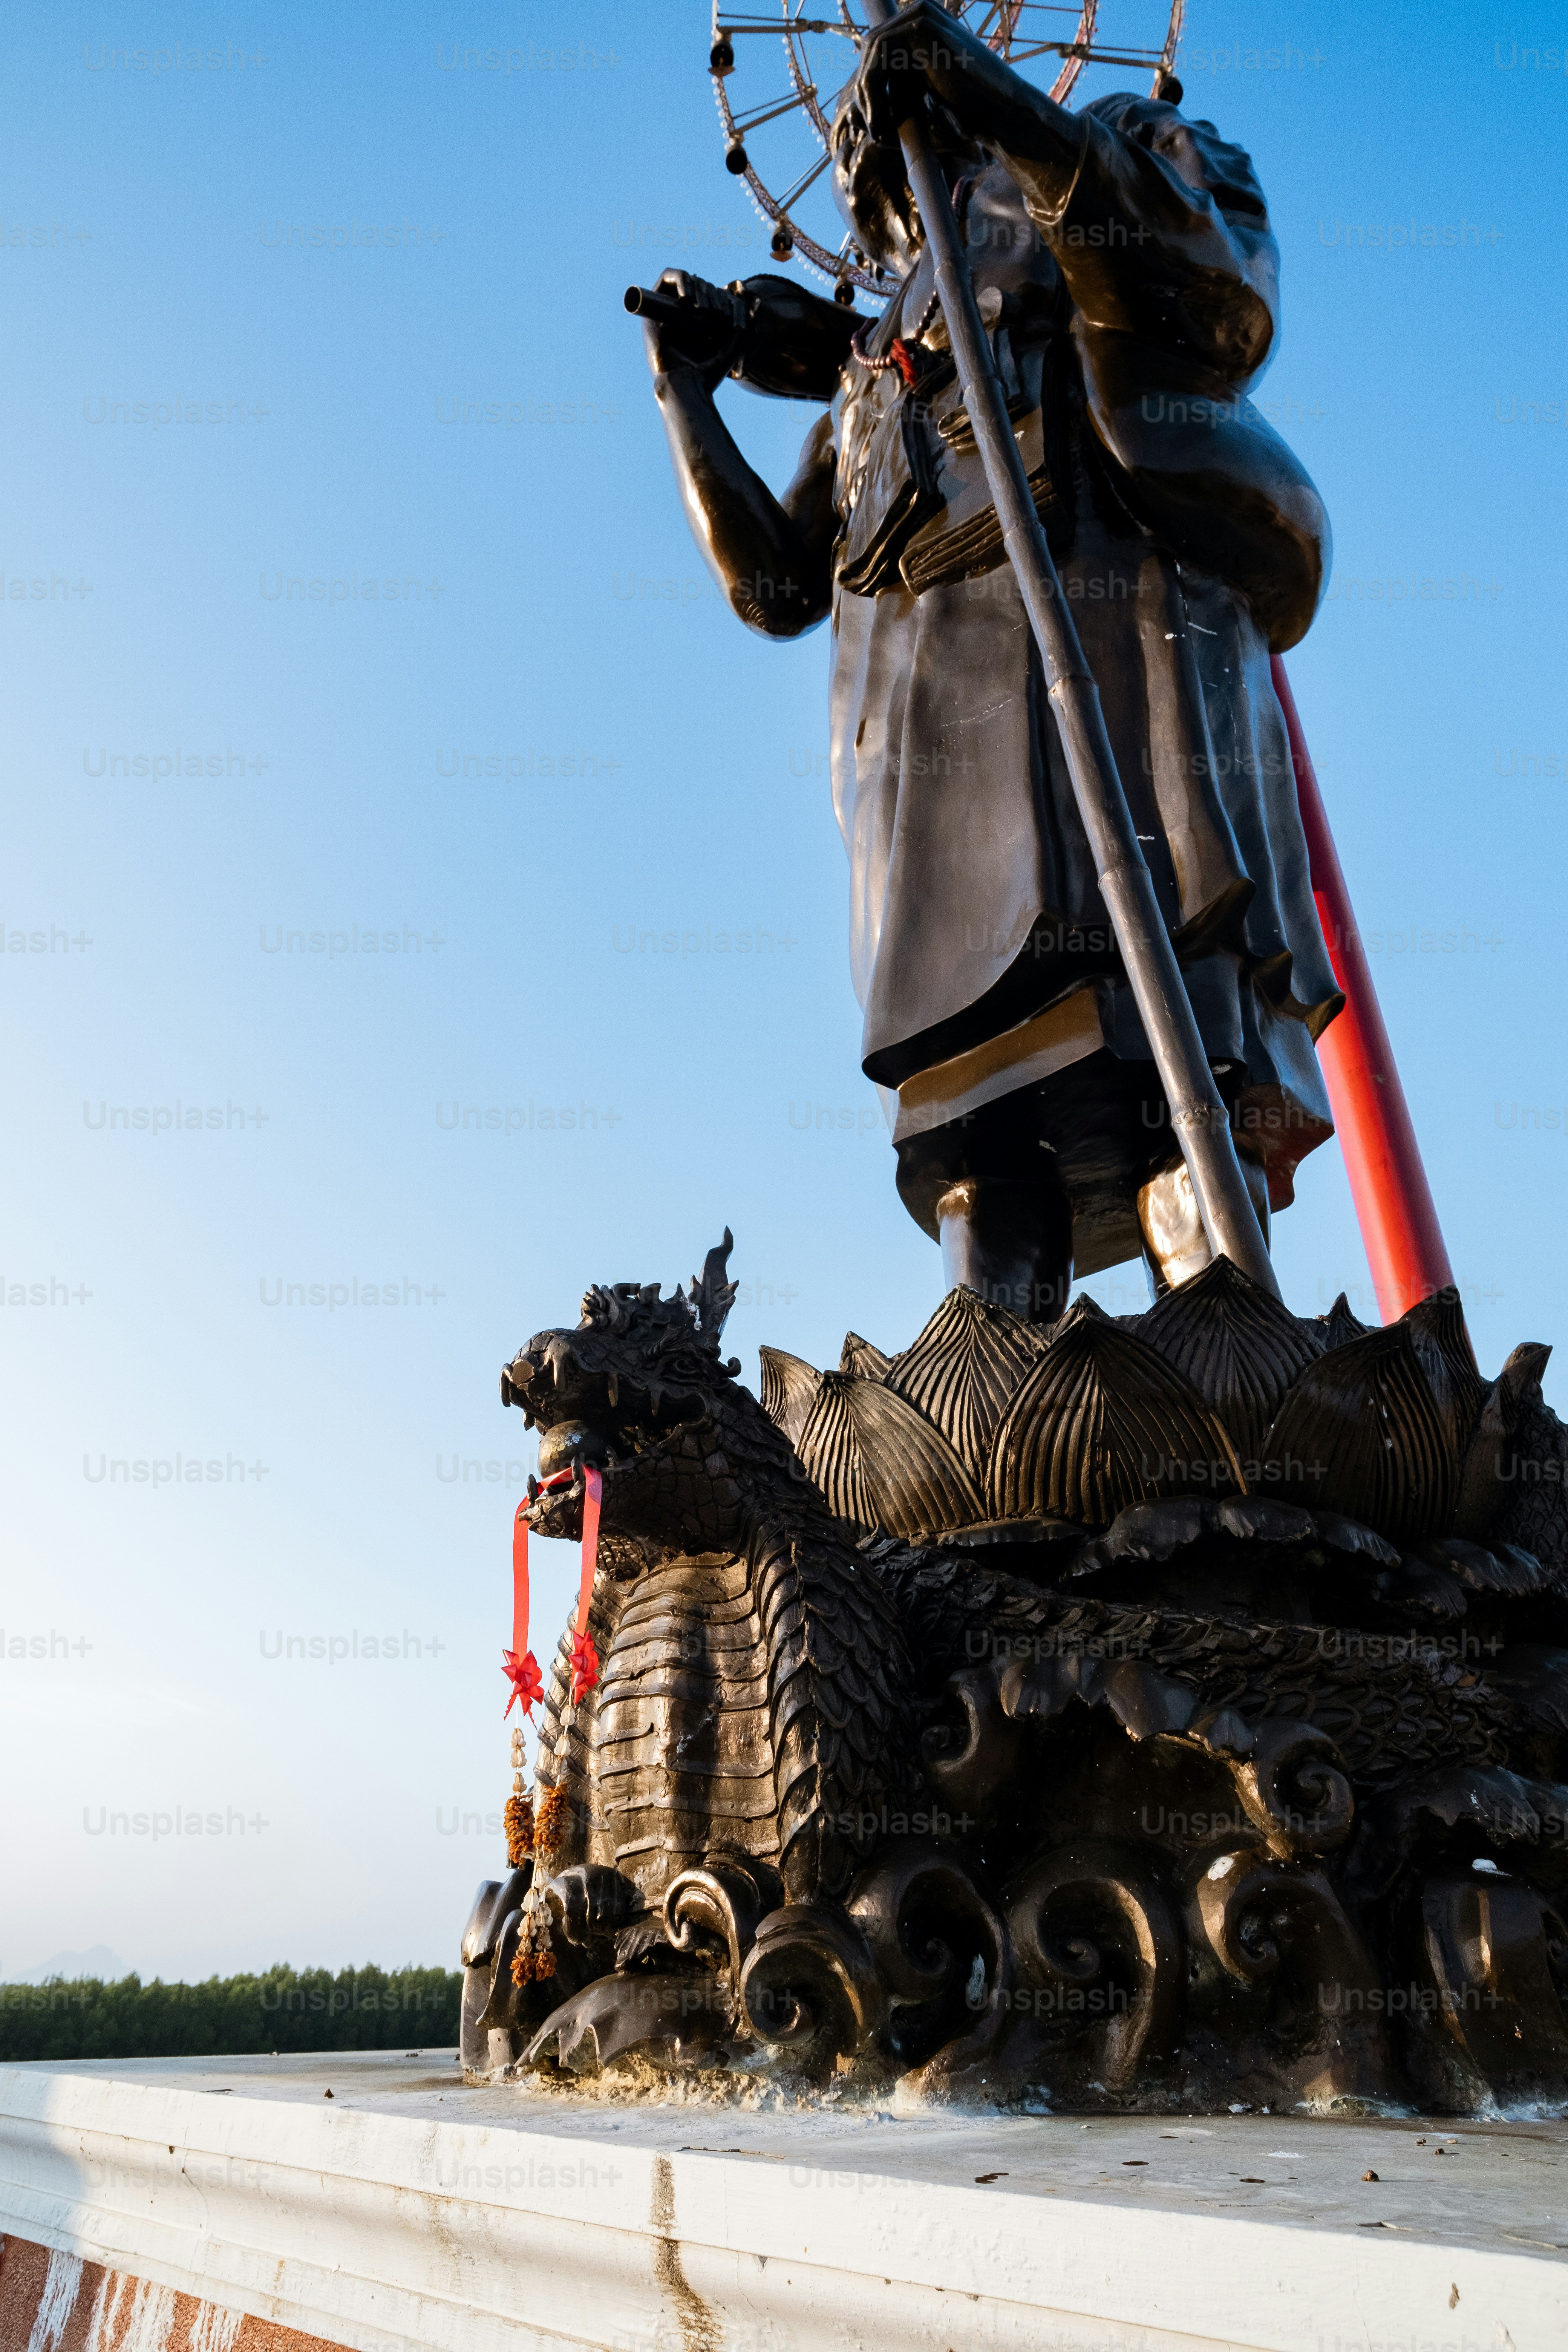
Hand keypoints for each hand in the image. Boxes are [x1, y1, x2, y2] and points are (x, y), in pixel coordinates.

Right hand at [638, 270, 745, 395]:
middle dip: (711, 293)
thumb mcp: (733, 339)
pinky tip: (690, 296)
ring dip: (700, 288)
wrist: (688, 385)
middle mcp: (681, 316)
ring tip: (707, 310)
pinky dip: (681, 278)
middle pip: (698, 285)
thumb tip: (738, 294)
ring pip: (686, 280)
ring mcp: (666, 312)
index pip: (708, 292)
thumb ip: (739, 316)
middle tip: (717, 313)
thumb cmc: (710, 370)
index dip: (718, 294)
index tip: (725, 312)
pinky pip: (667, 277)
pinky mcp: (653, 310)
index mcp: (698, 321)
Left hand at [845, 0, 1009, 148]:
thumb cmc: (966, 114)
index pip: (876, 53)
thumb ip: (889, 100)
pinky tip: (882, 122)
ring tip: (880, 133)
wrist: (999, 112)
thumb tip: (850, 117)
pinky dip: (873, 93)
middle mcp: (919, 13)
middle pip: (869, 50)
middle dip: (865, 95)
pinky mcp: (922, 25)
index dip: (868, 91)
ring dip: (868, 98)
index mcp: (920, 27)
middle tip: (875, 132)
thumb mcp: (919, 103)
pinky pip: (878, 57)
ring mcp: (921, 14)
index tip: (875, 127)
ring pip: (870, 54)